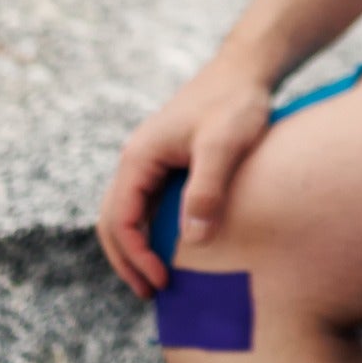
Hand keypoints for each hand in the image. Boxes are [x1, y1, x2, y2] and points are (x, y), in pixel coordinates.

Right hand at [95, 52, 277, 297]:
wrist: (247, 68)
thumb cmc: (236, 101)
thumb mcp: (224, 145)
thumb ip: (207, 189)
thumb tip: (192, 240)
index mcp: (139, 158)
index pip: (121, 220)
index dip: (137, 256)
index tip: (162, 281)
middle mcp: (136, 160)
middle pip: (114, 221)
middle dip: (128, 261)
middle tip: (152, 294)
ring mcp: (149, 160)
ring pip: (128, 214)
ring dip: (136, 249)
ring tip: (157, 280)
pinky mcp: (167, 161)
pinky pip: (148, 204)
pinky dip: (151, 231)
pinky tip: (173, 249)